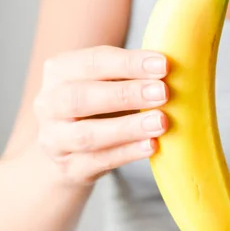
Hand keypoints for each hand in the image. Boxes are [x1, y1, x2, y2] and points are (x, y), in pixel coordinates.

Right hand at [33, 45, 169, 185]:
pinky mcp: (70, 168)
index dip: (128, 63)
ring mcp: (56, 139)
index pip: (92, 62)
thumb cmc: (100, 105)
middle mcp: (49, 104)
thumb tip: (179, 64)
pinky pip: (97, 162)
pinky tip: (151, 146)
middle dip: (126, 94)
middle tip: (163, 92)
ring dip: (128, 128)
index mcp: (60, 71)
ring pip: (87, 135)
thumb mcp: (108, 82)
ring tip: (161, 122)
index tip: (164, 64)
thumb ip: (133, 73)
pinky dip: (126, 153)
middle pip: (82, 97)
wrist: (68, 150)